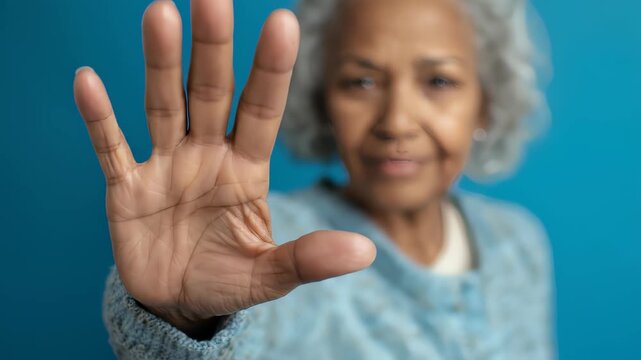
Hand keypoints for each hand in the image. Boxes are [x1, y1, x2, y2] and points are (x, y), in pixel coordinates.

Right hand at [73, 0, 374, 335]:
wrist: (178, 303)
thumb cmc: (227, 279)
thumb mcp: (270, 276)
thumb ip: (309, 259)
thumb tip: (367, 253)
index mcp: (246, 170)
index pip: (263, 110)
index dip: (272, 70)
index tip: (284, 22)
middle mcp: (207, 156)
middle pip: (211, 93)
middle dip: (212, 49)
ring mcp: (165, 167)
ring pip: (163, 105)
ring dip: (160, 64)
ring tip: (159, 15)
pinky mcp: (126, 188)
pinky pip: (111, 147)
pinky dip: (98, 118)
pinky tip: (88, 81)